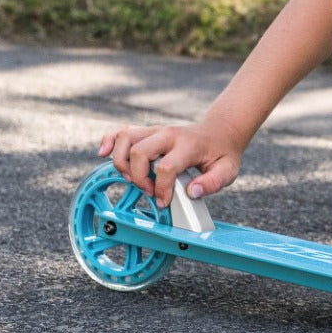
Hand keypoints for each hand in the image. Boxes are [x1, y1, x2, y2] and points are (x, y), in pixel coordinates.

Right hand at [97, 121, 242, 208]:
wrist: (220, 131)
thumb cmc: (221, 153)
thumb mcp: (227, 170)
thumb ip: (213, 182)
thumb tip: (193, 192)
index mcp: (188, 145)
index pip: (166, 166)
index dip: (161, 188)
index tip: (163, 202)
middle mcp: (168, 134)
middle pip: (140, 151)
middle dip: (138, 176)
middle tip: (149, 191)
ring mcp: (155, 131)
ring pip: (125, 138)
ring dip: (121, 162)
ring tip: (132, 178)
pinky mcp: (147, 132)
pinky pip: (121, 131)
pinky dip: (109, 141)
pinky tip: (103, 153)